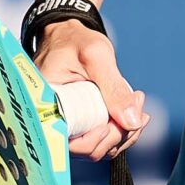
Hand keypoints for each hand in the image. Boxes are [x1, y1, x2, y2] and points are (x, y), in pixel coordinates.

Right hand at [32, 18, 151, 161]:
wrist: (69, 34)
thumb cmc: (76, 41)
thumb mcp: (97, 56)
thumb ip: (114, 87)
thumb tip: (133, 122)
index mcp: (46, 109)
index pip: (70, 144)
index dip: (95, 141)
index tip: (115, 121)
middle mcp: (53, 123)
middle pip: (88, 150)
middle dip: (118, 133)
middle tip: (138, 105)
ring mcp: (68, 125)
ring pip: (99, 148)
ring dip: (124, 132)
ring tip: (138, 103)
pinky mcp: (80, 123)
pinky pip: (101, 138)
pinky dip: (121, 129)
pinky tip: (135, 111)